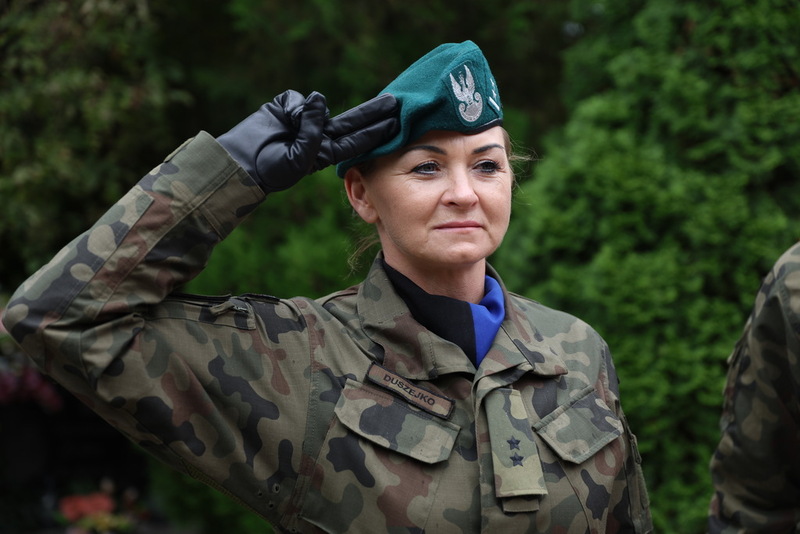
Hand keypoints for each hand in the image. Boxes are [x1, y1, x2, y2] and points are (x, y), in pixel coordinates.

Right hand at [217, 90, 397, 191]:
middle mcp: (320, 134)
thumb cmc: (271, 169)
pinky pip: (297, 101)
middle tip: (396, 102)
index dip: (376, 131)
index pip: (357, 140)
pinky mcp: (288, 105)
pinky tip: (281, 120)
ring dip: (311, 116)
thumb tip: (319, 98)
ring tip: (291, 130)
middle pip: (352, 121)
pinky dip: (291, 109)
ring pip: (320, 108)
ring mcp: (305, 119)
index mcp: (326, 153)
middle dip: (373, 112)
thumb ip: (312, 131)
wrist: (241, 162)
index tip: (396, 122)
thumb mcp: (298, 158)